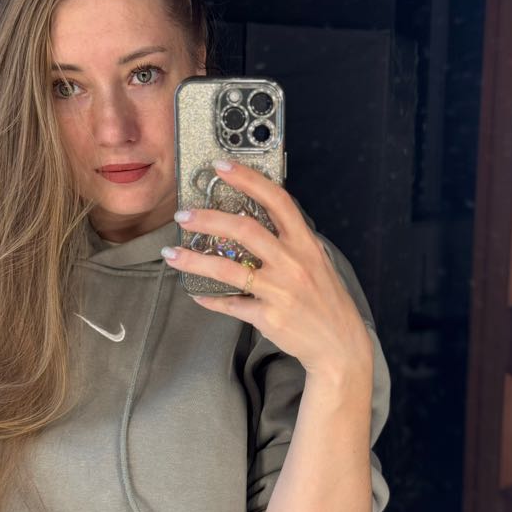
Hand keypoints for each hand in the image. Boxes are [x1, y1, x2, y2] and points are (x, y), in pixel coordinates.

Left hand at [161, 159, 373, 382]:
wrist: (340, 345)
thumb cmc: (326, 300)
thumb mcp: (317, 262)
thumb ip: (291, 242)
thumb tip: (258, 221)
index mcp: (305, 244)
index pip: (277, 201)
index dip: (248, 179)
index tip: (221, 166)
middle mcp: (293, 263)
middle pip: (244, 229)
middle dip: (208, 219)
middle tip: (183, 215)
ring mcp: (280, 291)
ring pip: (228, 269)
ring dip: (194, 259)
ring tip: (171, 253)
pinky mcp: (269, 317)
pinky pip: (231, 304)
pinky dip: (210, 298)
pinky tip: (196, 293)